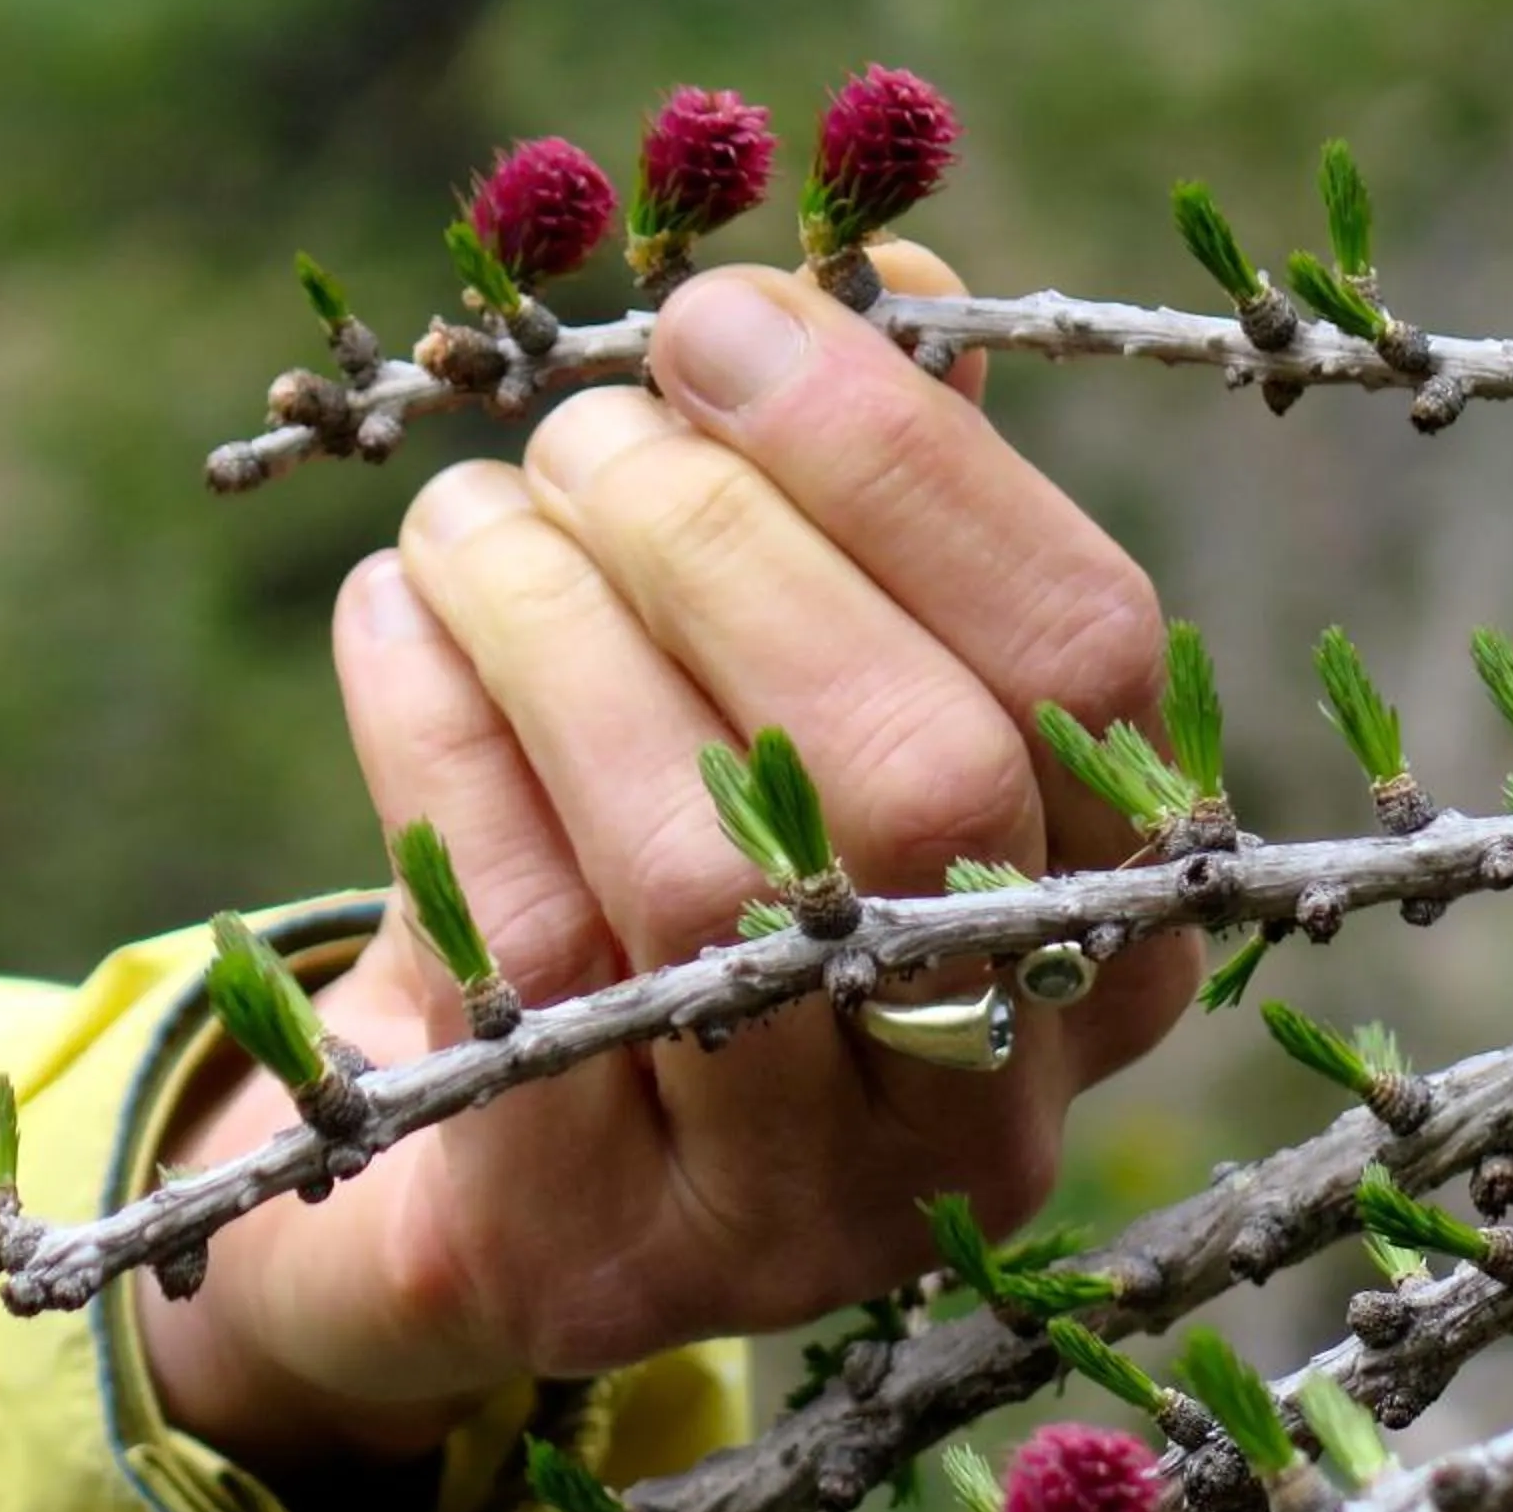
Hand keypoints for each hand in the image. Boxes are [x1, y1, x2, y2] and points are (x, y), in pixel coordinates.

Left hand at [139, 246, 1196, 1484]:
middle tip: (581, 429)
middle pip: (916, 768)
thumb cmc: (709, 853)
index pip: (1080, 650)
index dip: (894, 456)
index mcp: (1118, 900)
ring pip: (710, 861)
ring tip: (470, 517)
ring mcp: (818, 1188)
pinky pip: (525, 950)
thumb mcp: (813, 685)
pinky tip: (394, 621)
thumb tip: (882, 273)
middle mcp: (1010, 1066)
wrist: (517, 1154)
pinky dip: (437, 735)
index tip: (723, 317)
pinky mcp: (611, 1238)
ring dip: (558, 626)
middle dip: (719, 543)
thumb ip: (872, 499)